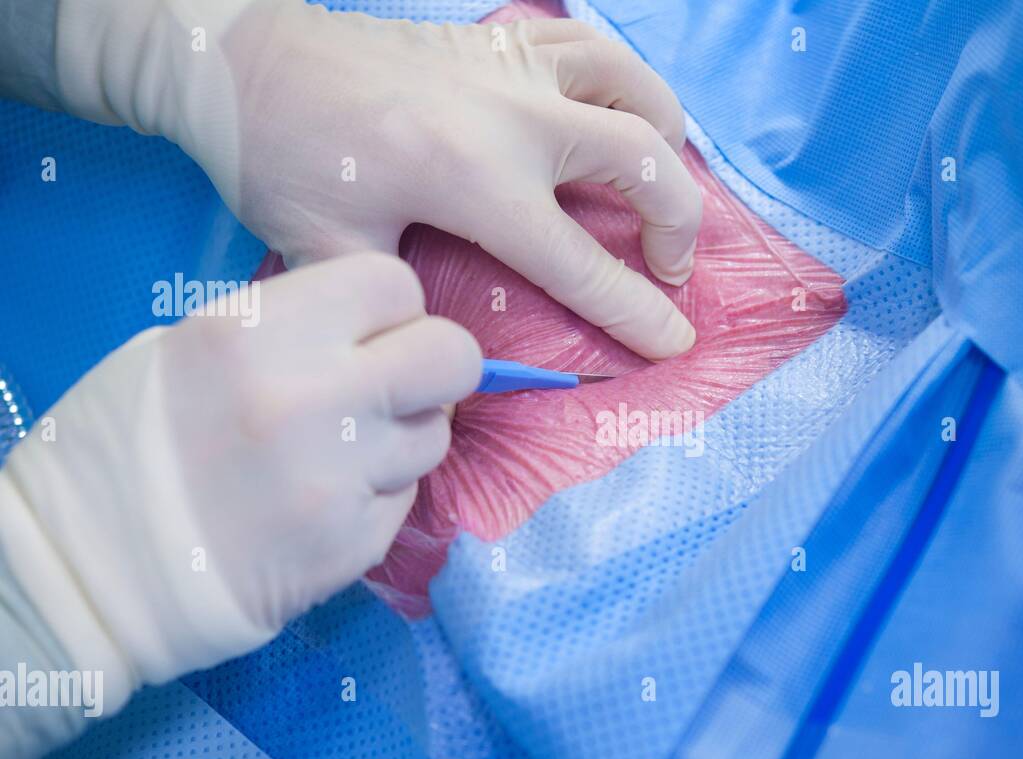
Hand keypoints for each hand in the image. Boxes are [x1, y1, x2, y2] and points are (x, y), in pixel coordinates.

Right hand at [0, 253, 477, 695]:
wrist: (94, 566)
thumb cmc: (136, 440)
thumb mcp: (198, 347)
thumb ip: (298, 327)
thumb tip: (384, 329)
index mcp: (254, 331)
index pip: (394, 281)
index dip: (392, 307)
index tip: (371, 331)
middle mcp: (309, 399)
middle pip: (451, 355)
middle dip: (435, 366)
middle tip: (398, 385)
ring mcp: (338, 479)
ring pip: (435, 436)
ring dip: (404, 438)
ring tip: (339, 452)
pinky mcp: (354, 545)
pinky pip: (405, 498)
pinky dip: (377, 495)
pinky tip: (322, 502)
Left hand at [56, 0, 702, 358]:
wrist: (245, 58)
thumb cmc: (282, 159)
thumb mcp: (331, 250)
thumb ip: (398, 309)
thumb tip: (442, 359)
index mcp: (472, 180)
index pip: (581, 263)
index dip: (637, 312)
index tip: (678, 342)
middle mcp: (512, 117)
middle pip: (643, 162)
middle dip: (678, 225)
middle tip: (667, 266)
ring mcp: (512, 66)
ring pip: (635, 87)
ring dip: (667, 141)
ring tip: (659, 182)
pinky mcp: (501, 36)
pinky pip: (592, 47)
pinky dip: (623, 83)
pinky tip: (612, 115)